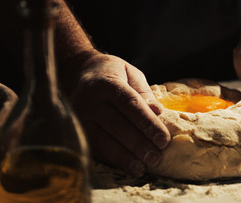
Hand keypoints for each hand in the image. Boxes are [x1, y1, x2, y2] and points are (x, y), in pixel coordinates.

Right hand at [62, 51, 169, 176]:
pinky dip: (111, 160)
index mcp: (107, 83)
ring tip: (142, 168)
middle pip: (117, 125)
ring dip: (124, 157)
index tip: (164, 140)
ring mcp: (79, 117)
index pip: (130, 105)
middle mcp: (89, 100)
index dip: (148, 124)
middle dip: (139, 144)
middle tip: (156, 158)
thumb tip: (158, 111)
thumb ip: (144, 92)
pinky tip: (127, 167)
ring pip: (103, 141)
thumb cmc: (114, 74)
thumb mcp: (131, 74)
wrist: (83, 73)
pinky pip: (94, 148)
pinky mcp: (75, 130)